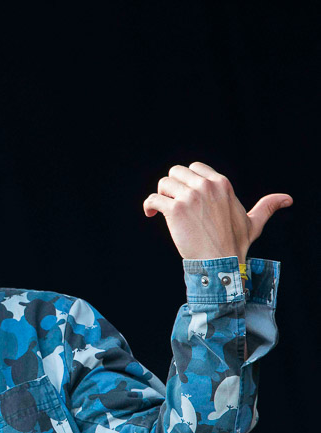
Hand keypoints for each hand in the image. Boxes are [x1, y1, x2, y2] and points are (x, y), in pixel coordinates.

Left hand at [143, 162, 292, 261]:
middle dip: (171, 186)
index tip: (184, 194)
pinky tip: (150, 214)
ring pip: (163, 183)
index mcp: (221, 184)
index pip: (194, 167)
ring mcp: (190, 196)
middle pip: (176, 172)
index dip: (186, 179)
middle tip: (171, 203)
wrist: (221, 261)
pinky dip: (148, 205)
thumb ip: (266, 206)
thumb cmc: (235, 244)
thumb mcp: (253, 222)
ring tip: (161, 211)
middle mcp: (206, 186)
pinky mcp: (175, 209)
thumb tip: (287, 199)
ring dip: (160, 196)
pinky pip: (153, 198)